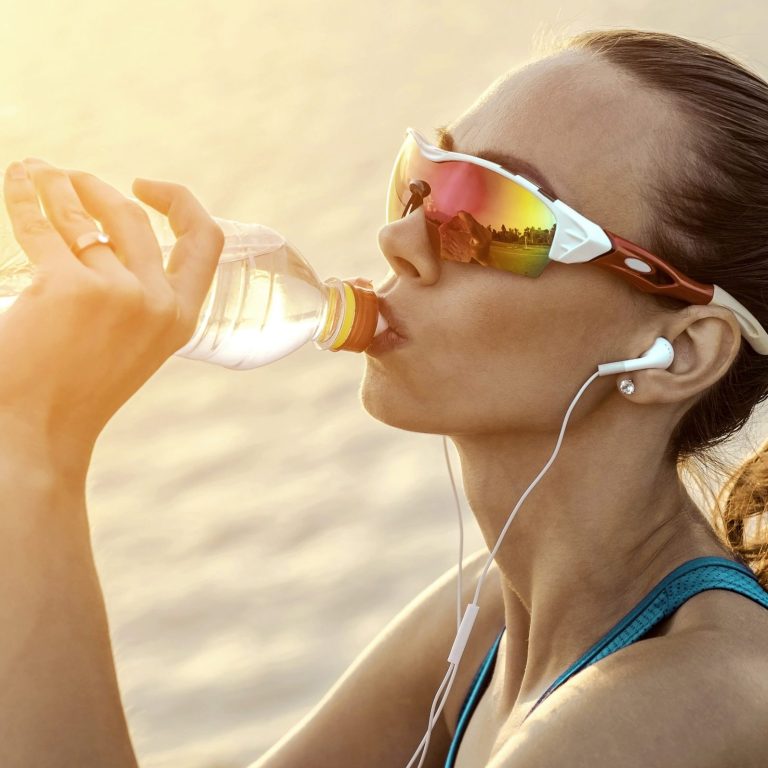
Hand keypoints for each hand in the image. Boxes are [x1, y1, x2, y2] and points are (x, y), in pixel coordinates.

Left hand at [0, 159, 223, 478]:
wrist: (39, 432)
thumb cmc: (79, 391)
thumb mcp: (133, 344)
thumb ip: (139, 299)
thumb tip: (106, 241)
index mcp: (181, 317)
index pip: (206, 241)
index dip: (181, 203)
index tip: (146, 187)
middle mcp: (157, 301)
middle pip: (134, 220)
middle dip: (100, 190)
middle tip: (73, 181)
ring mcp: (116, 293)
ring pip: (85, 218)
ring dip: (58, 184)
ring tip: (37, 172)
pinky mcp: (67, 288)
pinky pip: (42, 227)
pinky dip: (24, 196)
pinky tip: (17, 180)